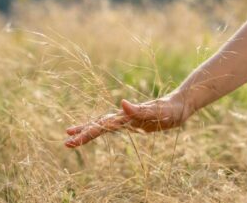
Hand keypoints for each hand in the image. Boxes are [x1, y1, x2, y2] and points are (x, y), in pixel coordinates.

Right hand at [65, 93, 193, 147]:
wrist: (180, 105)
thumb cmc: (172, 109)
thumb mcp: (159, 111)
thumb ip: (141, 109)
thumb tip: (122, 103)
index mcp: (127, 116)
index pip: (102, 126)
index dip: (87, 132)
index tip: (72, 139)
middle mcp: (125, 116)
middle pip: (99, 125)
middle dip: (83, 133)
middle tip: (66, 143)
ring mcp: (128, 119)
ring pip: (104, 125)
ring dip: (88, 130)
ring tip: (72, 134)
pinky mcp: (133, 122)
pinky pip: (113, 128)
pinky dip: (102, 129)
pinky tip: (96, 131)